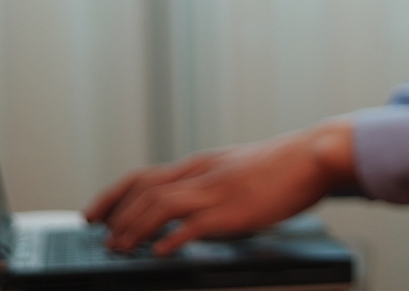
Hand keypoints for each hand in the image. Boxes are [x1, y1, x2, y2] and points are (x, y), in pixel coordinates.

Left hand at [82, 118, 355, 254]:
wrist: (312, 157)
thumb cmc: (280, 167)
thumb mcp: (235, 169)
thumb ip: (211, 184)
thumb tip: (191, 208)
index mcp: (201, 165)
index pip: (144, 176)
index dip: (115, 195)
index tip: (96, 212)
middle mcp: (201, 174)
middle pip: (144, 189)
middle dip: (114, 212)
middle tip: (97, 232)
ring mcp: (215, 191)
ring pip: (160, 205)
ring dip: (134, 227)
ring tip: (119, 246)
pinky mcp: (233, 210)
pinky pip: (194, 225)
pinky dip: (172, 239)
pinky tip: (160, 252)